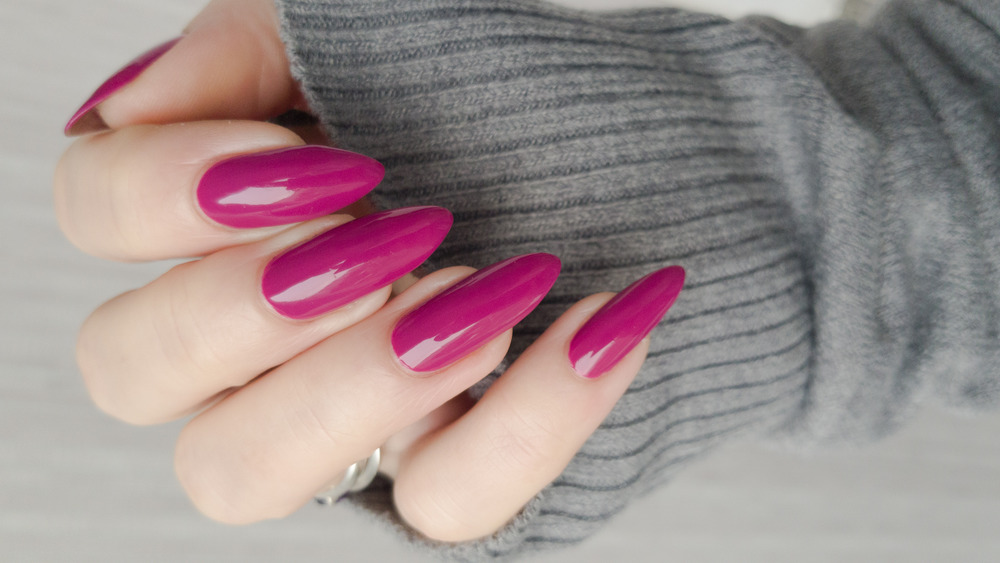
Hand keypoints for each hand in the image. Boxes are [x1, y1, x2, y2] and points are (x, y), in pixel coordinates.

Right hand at [55, 0, 681, 541]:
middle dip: (250, 300)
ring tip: (474, 290)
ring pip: (240, 473)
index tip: (327, 159)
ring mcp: (348, 418)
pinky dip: (527, 417)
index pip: (97, 216)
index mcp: (226, 216)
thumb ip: (251, 48)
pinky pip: (447, 503)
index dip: (174, 192)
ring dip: (354, 378)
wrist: (677, 165)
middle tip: (391, 231)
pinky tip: (595, 326)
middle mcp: (256, 336)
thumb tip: (127, 107)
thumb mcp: (384, 34)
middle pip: (129, 369)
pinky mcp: (454, 474)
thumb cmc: (519, 99)